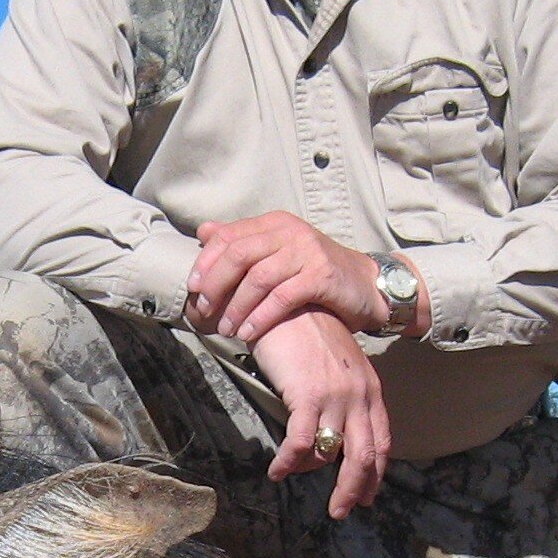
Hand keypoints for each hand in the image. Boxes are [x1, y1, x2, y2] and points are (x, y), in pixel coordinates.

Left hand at [188, 212, 392, 342]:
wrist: (366, 285)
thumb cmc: (316, 273)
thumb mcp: (279, 252)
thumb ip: (244, 243)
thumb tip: (204, 231)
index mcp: (274, 224)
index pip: (228, 236)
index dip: (205, 262)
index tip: (191, 288)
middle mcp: (289, 232)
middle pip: (238, 254)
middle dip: (215, 284)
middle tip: (204, 310)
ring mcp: (307, 252)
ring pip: (258, 278)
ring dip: (236, 307)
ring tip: (226, 329)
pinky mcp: (321, 275)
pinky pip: (282, 297)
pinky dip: (261, 317)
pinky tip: (249, 333)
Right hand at [249, 309, 389, 517]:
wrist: (289, 302)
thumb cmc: (307, 329)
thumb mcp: (337, 363)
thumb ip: (342, 394)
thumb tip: (331, 428)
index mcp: (370, 389)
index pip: (381, 441)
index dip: (376, 473)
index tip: (367, 496)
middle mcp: (359, 396)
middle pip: (364, 456)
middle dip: (353, 490)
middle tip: (340, 511)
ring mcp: (336, 397)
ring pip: (332, 454)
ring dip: (311, 475)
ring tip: (290, 478)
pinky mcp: (308, 396)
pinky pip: (300, 444)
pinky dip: (288, 463)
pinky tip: (276, 470)